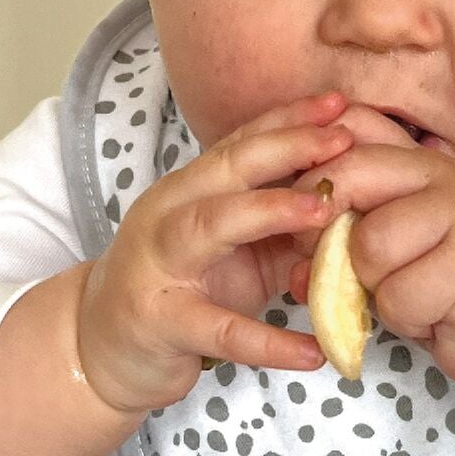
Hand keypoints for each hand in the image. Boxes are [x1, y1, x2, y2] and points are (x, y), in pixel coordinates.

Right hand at [76, 94, 354, 417]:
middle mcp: (170, 214)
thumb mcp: (236, 255)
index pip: (242, 143)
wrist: (101, 350)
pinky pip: (220, 330)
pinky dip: (268, 342)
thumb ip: (285, 231)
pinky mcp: (162, 323)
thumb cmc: (179, 292)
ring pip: (212, 224)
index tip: (340, 103)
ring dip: (270, 211)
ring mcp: (160, 265)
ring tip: (326, 214)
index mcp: (190, 190)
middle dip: (287, 147)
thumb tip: (353, 212)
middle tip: (343, 139)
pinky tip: (311, 352)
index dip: (289, 120)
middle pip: (228, 167)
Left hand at [290, 133, 454, 385]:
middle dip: (325, 235)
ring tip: (404, 293)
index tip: (314, 224)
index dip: (311, 180)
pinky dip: (403, 318)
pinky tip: (432, 315)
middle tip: (349, 268)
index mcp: (413, 158)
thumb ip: (348, 222)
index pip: (343, 136)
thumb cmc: (443, 280)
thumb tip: (290, 239)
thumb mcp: (393, 239)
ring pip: (368, 247)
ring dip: (372, 287)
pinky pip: (398, 295)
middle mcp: (438, 173)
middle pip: (344, 182)